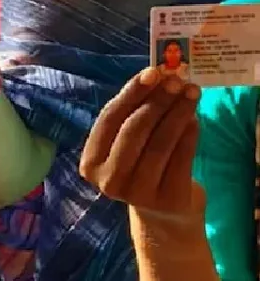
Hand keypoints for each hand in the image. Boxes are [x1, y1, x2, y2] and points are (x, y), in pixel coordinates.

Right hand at [79, 68, 203, 221]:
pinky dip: (190, 133)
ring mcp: (137, 193)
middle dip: (158, 100)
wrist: (163, 214)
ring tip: (192, 93)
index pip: (109, 119)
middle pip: (134, 130)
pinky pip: (181, 157)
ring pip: (160, 142)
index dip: (131, 93)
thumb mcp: (127, 144)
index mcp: (90, 162)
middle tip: (177, 80)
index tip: (152, 72)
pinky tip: (194, 118)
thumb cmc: (141, 167)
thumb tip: (159, 76)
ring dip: (178, 112)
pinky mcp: (167, 199)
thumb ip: (134, 114)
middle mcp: (108, 180)